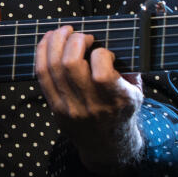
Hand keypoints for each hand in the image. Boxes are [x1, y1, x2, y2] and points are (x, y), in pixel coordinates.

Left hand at [35, 25, 143, 174]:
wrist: (107, 146)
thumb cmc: (123, 112)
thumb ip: (128, 70)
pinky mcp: (55, 107)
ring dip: (56, 42)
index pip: (101, 73)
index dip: (100, 53)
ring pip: (53, 67)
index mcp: (117, 101)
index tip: (103, 52)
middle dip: (74, 40)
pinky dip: (43, 53)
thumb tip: (115, 40)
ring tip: (64, 31)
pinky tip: (49, 40)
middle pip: (70, 65)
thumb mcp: (136, 94)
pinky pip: (42, 75)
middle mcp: (92, 106)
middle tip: (82, 35)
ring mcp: (70, 107)